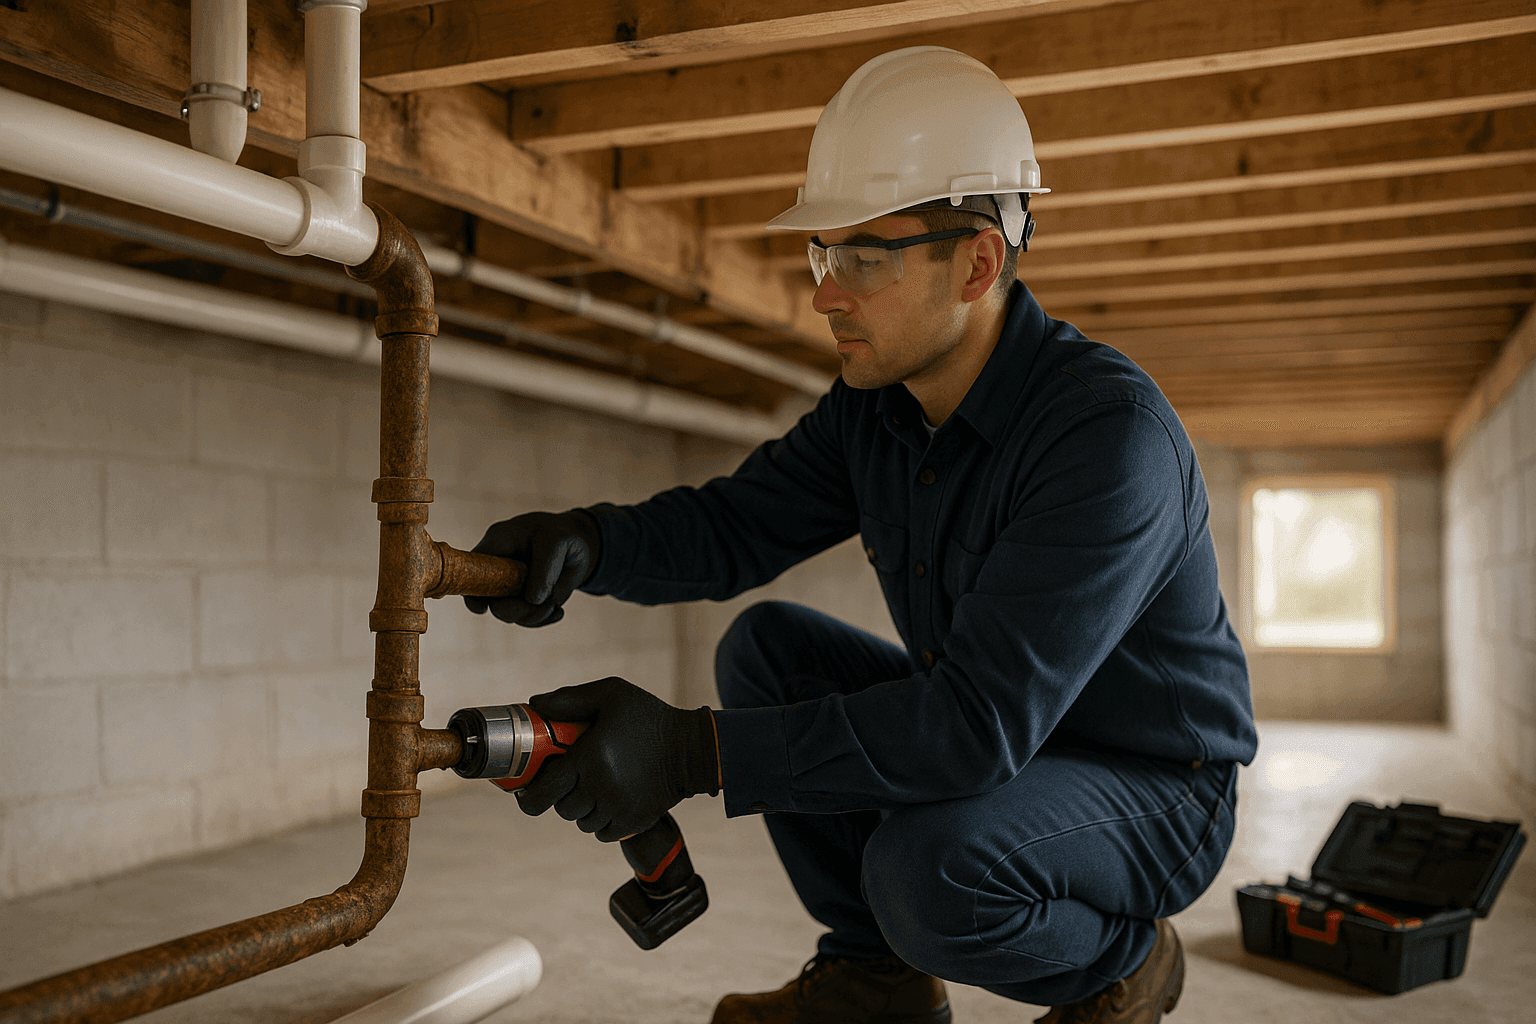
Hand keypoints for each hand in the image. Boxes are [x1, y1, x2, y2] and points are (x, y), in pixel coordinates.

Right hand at [464, 510, 600, 625]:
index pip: (472, 568)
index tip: (482, 607)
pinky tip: (558, 611)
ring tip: (555, 604)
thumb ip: (544, 569)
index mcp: (496, 545)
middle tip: (545, 604)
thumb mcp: (556, 542)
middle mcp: (497, 569)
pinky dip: (544, 619)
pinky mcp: (525, 601)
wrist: (577, 543)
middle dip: (517, 609)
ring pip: (510, 614)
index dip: (471, 590)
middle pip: (492, 600)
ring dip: (534, 615)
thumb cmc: (559, 534)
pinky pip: (527, 619)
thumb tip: (533, 600)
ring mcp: (510, 588)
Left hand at [517, 677, 719, 841]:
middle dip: (560, 797)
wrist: (692, 748)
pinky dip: (600, 823)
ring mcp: (618, 808)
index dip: (528, 796)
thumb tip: (535, 704)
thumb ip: (571, 698)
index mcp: (590, 757)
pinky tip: (608, 803)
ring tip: (593, 789)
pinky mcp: (634, 822)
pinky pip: (602, 834)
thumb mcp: (612, 694)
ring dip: (581, 810)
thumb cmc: (648, 717)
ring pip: (581, 823)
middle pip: (561, 809)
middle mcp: (601, 787)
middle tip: (570, 781)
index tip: (526, 792)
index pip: (544, 790)